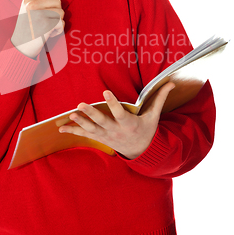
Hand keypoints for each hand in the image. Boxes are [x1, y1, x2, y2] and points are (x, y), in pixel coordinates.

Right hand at [11, 0, 65, 58]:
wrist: (21, 46)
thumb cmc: (27, 30)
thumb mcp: (28, 11)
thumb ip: (39, 1)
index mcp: (28, 0)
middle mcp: (32, 5)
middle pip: (57, 1)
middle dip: (58, 11)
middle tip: (49, 20)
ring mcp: (38, 14)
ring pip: (61, 12)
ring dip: (58, 22)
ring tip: (48, 27)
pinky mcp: (45, 24)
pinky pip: (61, 23)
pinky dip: (59, 30)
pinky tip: (49, 33)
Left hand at [58, 82, 174, 159]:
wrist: (142, 152)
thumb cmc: (147, 130)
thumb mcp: (154, 116)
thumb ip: (160, 98)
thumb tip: (171, 82)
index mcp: (129, 123)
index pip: (119, 112)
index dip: (112, 103)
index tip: (105, 91)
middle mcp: (116, 131)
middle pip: (102, 122)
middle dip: (91, 114)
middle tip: (80, 105)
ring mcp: (106, 136)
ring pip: (91, 129)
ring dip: (80, 122)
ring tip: (70, 114)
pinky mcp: (100, 138)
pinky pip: (85, 135)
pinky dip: (73, 131)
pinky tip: (61, 127)